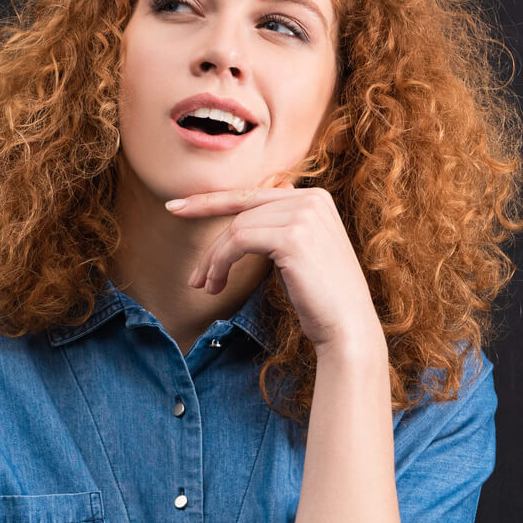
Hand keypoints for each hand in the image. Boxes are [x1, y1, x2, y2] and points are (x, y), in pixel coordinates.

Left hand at [165, 183, 379, 354]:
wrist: (347, 327)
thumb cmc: (319, 296)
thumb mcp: (299, 251)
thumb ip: (281, 223)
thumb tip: (263, 200)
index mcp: (315, 198)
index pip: (251, 195)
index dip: (209, 201)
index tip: (175, 208)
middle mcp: (312, 199)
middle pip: (240, 213)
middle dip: (211, 246)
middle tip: (193, 277)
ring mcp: (304, 215)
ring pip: (235, 229)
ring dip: (213, 261)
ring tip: (206, 288)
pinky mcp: (293, 236)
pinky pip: (238, 241)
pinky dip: (219, 264)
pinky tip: (215, 285)